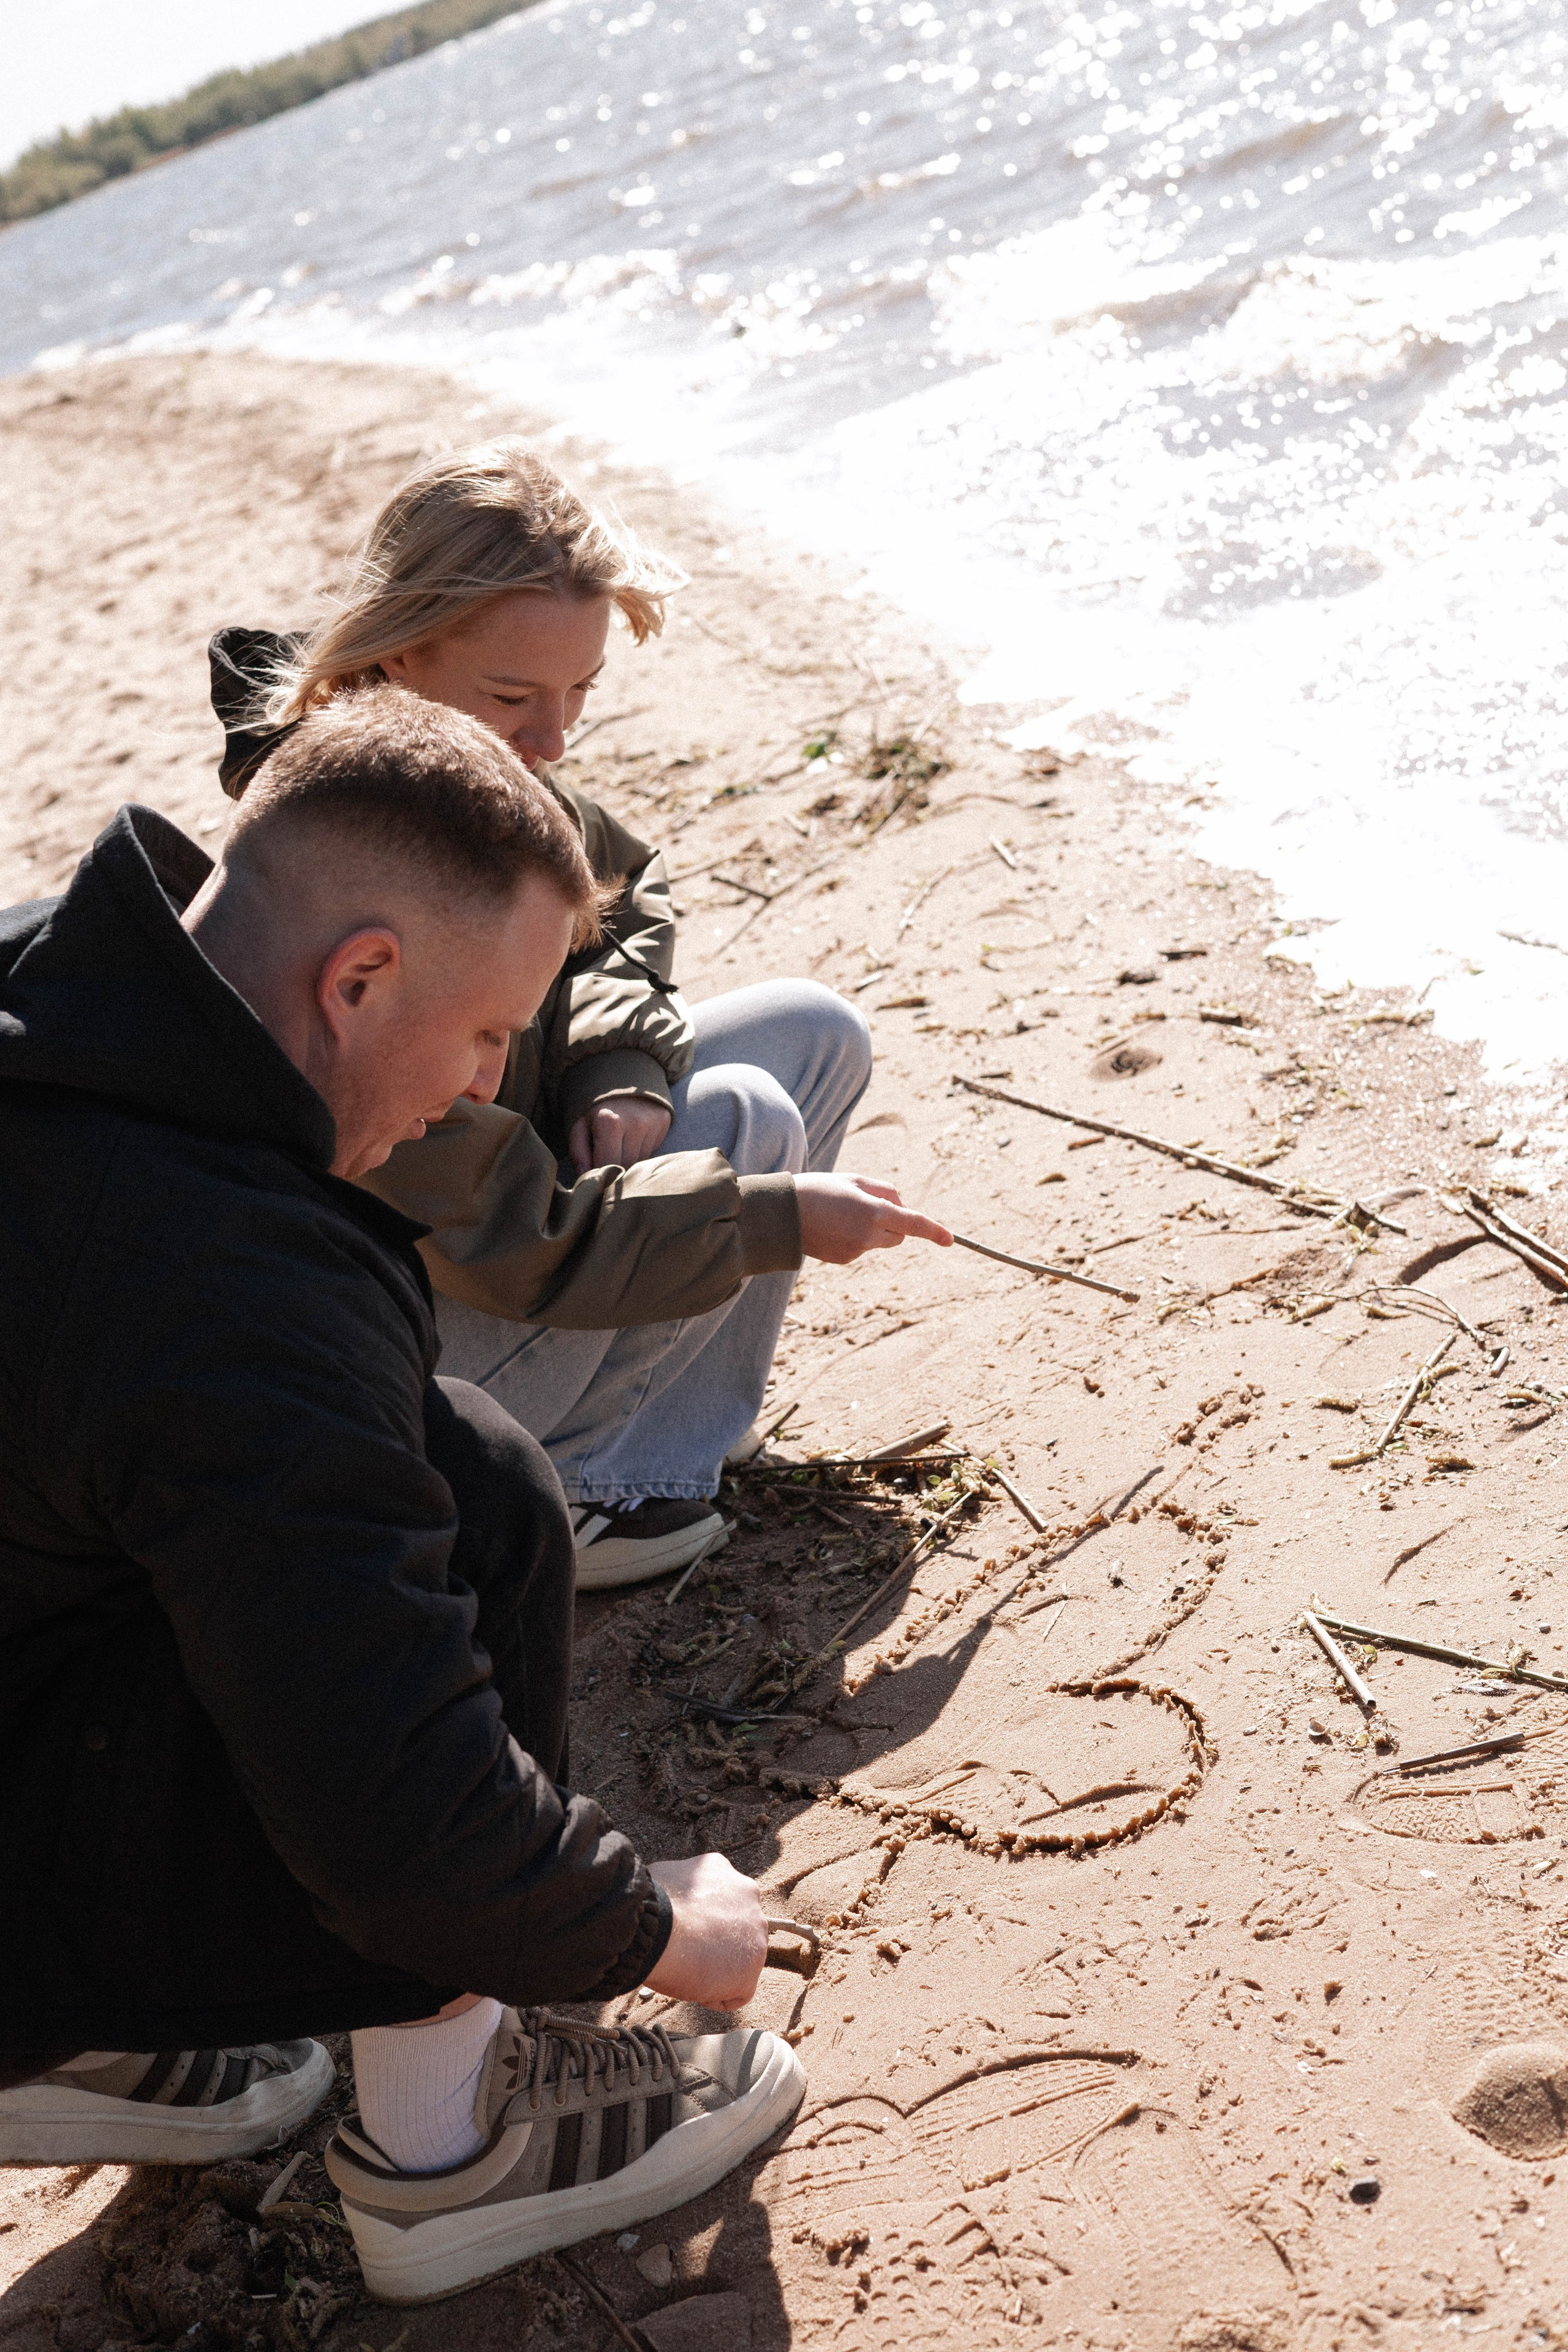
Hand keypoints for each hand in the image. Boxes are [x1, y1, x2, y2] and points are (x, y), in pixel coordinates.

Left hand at [568, 1097, 672, 1174]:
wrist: (619, 1069)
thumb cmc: (593, 1102)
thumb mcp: (577, 1123)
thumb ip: (578, 1152)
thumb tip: (586, 1177)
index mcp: (610, 1123)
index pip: (608, 1166)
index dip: (599, 1174)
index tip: (594, 1173)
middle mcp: (635, 1124)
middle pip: (625, 1166)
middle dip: (613, 1166)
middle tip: (604, 1155)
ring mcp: (653, 1123)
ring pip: (640, 1160)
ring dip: (628, 1159)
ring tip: (618, 1143)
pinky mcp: (664, 1121)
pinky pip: (652, 1150)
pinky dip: (640, 1149)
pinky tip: (632, 1136)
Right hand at [643, 1853, 767, 2008]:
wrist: (657, 1928)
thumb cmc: (650, 1906)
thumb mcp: (663, 1878)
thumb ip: (678, 1887)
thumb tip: (665, 1898)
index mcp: (721, 1870)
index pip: (718, 1899)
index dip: (699, 1921)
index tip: (683, 1933)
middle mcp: (746, 1894)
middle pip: (735, 1926)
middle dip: (715, 1942)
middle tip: (687, 1953)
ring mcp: (755, 1929)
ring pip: (740, 1957)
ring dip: (718, 1968)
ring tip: (688, 1971)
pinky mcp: (753, 1964)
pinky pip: (739, 1991)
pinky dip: (717, 1996)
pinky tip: (695, 1989)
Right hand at [795, 1172, 952, 1264]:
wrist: (782, 1215)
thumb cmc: (818, 1189)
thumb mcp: (854, 1179)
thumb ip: (884, 1191)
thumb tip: (902, 1206)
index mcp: (874, 1212)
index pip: (913, 1223)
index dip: (934, 1231)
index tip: (950, 1239)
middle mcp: (868, 1235)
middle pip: (899, 1235)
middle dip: (895, 1224)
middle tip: (871, 1205)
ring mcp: (856, 1251)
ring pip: (880, 1242)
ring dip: (872, 1229)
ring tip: (842, 1213)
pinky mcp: (844, 1260)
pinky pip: (861, 1248)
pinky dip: (855, 1238)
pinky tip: (832, 1227)